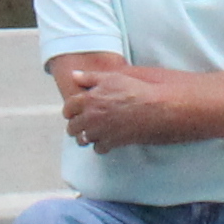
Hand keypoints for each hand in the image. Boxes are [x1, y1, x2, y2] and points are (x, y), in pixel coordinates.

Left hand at [56, 59, 181, 150]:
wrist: (155, 108)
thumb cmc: (135, 90)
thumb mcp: (112, 77)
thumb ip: (90, 77)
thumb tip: (73, 75)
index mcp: (89, 99)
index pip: (68, 108)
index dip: (69, 111)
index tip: (72, 113)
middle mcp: (91, 116)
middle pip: (73, 127)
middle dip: (76, 126)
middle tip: (81, 125)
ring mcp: (101, 131)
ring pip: (83, 140)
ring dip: (86, 137)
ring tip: (92, 134)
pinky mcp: (112, 142)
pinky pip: (98, 149)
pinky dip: (101, 146)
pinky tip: (106, 140)